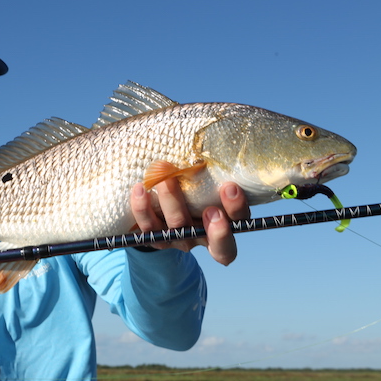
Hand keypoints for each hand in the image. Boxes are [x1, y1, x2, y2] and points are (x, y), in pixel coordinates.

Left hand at [131, 180, 249, 264]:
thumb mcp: (205, 180)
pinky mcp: (156, 238)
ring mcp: (179, 239)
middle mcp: (203, 236)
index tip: (230, 187)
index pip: (240, 222)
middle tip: (211, 210)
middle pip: (217, 244)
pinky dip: (142, 208)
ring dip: (172, 204)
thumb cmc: (192, 187)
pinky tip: (140, 189)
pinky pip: (148, 228)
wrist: (159, 208)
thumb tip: (211, 136)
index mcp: (225, 222)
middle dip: (217, 230)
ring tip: (164, 180)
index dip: (237, 209)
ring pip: (177, 229)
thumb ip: (210, 170)